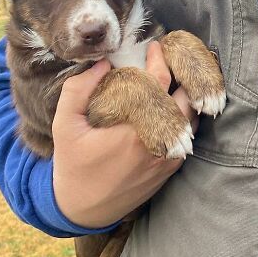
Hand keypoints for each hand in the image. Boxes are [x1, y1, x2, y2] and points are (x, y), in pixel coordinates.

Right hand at [52, 42, 198, 227]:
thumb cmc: (72, 165)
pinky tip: (177, 102)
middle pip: (187, 99)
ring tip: (178, 76)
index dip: (160, 60)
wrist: (83, 210)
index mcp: (134, 131)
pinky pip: (189, 137)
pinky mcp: (171, 169)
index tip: (156, 46)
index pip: (160, 85)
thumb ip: (78, 90)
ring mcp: (169, 159)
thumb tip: (101, 62)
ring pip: (193, 119)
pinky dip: (187, 117)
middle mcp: (159, 144)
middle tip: (173, 57)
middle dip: (183, 75)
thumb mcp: (65, 126)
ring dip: (188, 96)